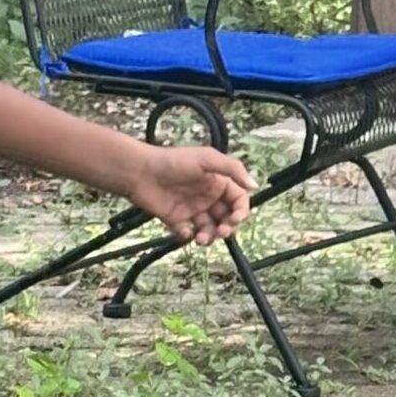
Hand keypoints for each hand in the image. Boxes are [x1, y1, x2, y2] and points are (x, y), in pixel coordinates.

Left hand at [126, 144, 252, 245]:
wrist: (141, 172)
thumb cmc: (173, 161)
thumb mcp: (207, 158)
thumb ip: (233, 169)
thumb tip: (254, 186)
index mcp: (218, 183)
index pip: (239, 201)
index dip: (241, 211)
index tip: (235, 218)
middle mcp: (207, 197)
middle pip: (227, 219)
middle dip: (228, 228)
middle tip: (222, 231)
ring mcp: (192, 209)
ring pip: (210, 230)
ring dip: (210, 237)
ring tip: (202, 239)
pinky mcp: (176, 220)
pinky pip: (188, 234)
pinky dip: (189, 236)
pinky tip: (184, 230)